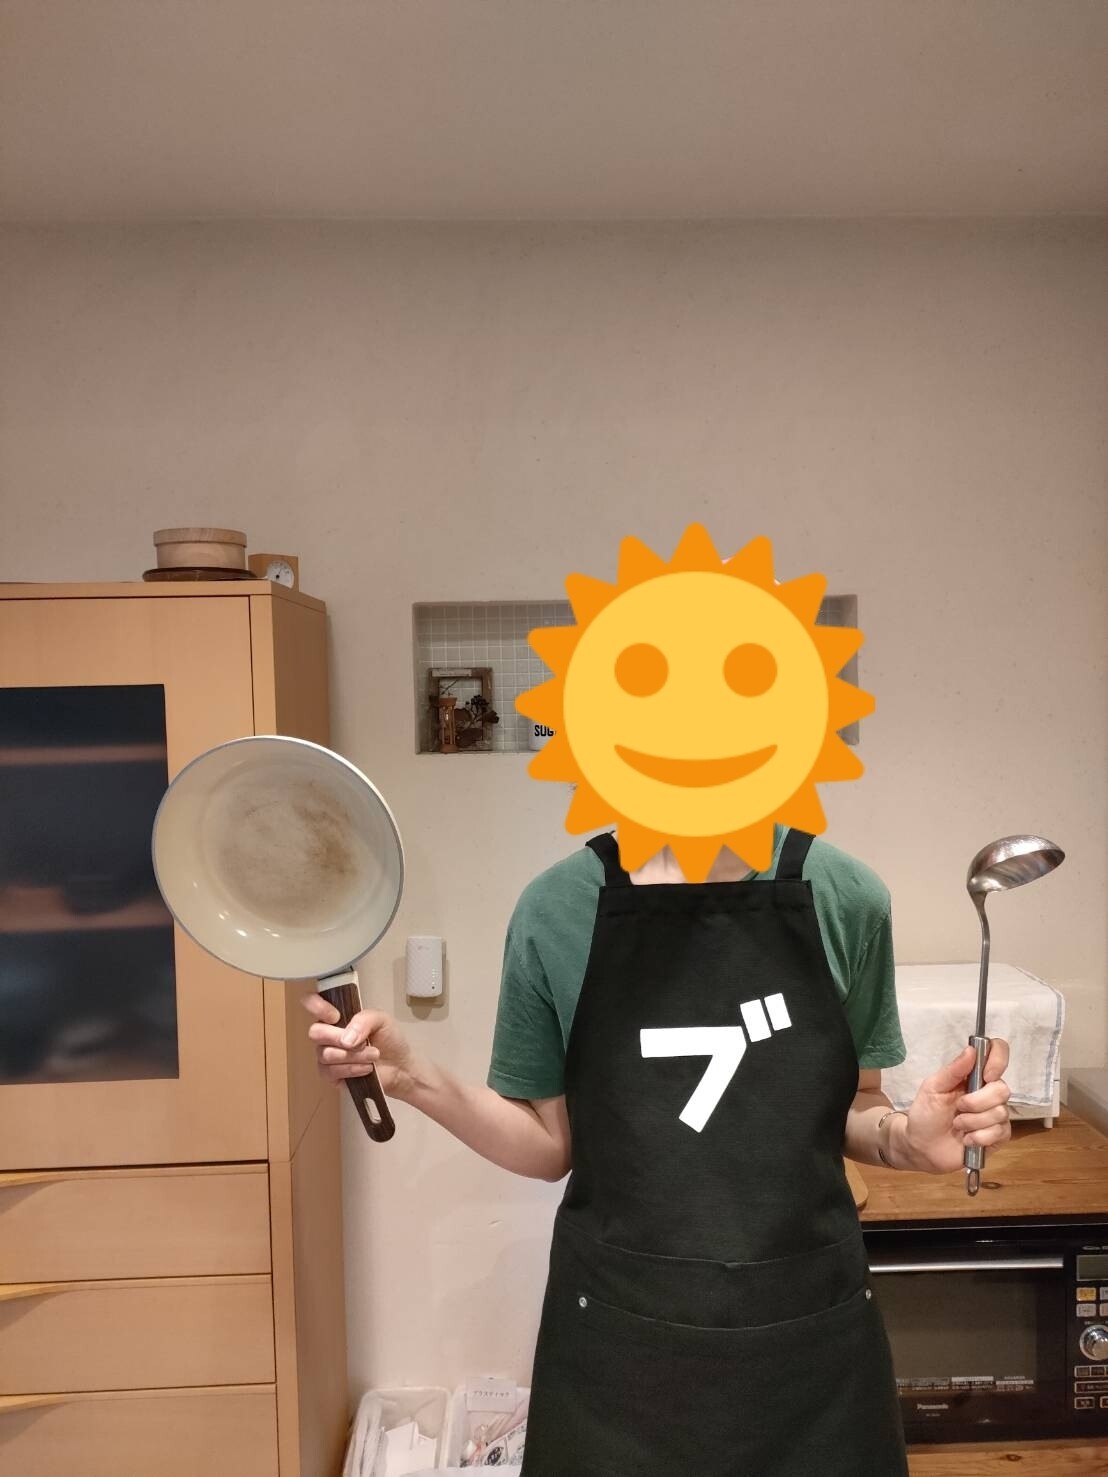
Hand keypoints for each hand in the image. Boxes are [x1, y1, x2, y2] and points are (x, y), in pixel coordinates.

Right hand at [301, 994, 417, 1100]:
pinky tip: (366, 1068)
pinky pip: (330, 1072)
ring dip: (353, 1055)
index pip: (312, 1003)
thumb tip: (345, 1040)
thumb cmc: (389, 1039)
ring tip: (373, 1055)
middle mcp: (328, 1034)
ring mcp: (328, 1055)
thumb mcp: (382, 1020)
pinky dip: (351, 1069)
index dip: (317, 1006)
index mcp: (338, 1016)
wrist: (400, 1067)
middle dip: (338, 1038)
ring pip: (326, 1054)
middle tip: (362, 1042)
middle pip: (315, 1032)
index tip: (335, 1016)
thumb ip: (363, 1020)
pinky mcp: (331, 1076)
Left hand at [898, 1038, 1011, 1174]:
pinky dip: (979, 1137)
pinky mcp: (999, 1136)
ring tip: (957, 1125)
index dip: (998, 1060)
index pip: (998, 1053)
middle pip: (1002, 1089)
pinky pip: (1000, 1132)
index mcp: (973, 1075)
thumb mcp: (933, 1088)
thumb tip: (972, 1049)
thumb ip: (953, 1070)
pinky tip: (966, 1139)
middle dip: (977, 1102)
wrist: (923, 1148)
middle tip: (958, 1108)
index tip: (986, 1076)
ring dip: (973, 1122)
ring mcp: (996, 1114)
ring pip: (1000, 1112)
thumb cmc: (926, 1114)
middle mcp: (989, 1092)